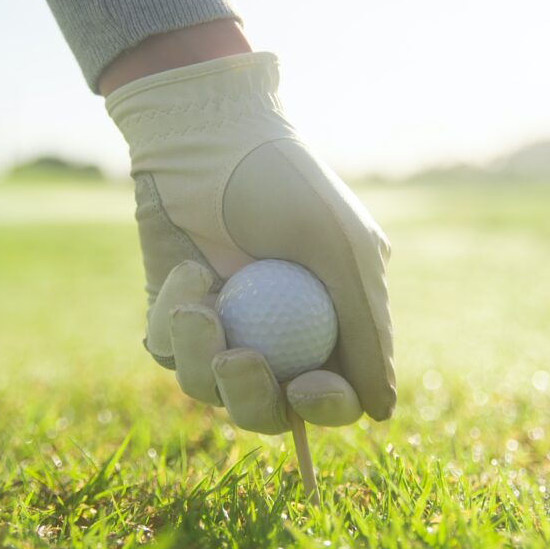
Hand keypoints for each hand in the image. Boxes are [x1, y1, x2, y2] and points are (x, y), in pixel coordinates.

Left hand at [107, 51, 394, 433]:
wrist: (209, 136)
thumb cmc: (286, 186)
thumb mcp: (343, 250)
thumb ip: (366, 329)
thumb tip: (381, 412)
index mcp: (330, 325)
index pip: (334, 394)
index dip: (325, 406)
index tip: (307, 388)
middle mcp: (277, 336)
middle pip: (267, 409)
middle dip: (252, 397)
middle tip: (237, 360)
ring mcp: (224, 328)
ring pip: (209, 388)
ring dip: (202, 356)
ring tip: (199, 305)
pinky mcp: (175, 315)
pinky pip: (168, 351)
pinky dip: (174, 320)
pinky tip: (188, 271)